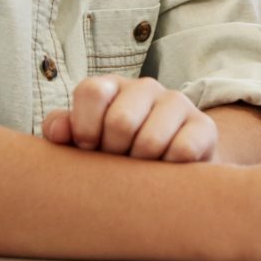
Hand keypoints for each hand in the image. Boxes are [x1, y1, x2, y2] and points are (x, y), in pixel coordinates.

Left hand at [41, 75, 217, 162]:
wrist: (169, 171)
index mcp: (112, 87)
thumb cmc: (116, 154)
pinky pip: (183, 150)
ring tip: (140, 171)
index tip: (87, 148)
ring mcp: (177, 103)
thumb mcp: (86, 142)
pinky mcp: (204, 127)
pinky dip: (169, 170)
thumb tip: (55, 133)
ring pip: (151, 140)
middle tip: (117, 164)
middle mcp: (145, 88)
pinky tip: (165, 172)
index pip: (92, 91)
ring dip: (141, 167)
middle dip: (114, 153)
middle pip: (120, 121)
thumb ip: (64, 132)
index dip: (84, 127)